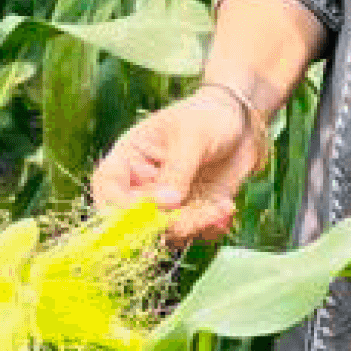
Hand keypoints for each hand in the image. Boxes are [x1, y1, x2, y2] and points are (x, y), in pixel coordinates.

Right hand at [89, 91, 264, 246]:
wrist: (243, 121)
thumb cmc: (209, 116)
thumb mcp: (192, 135)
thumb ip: (177, 170)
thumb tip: (165, 205)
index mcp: (130, 158)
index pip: (107, 187)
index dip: (118, 205)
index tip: (148, 210)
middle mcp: (142, 186)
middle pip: (135, 220)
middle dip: (165, 224)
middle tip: (197, 217)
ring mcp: (166, 204)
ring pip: (166, 233)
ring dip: (193, 227)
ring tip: (221, 209)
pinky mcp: (191, 214)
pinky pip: (194, 234)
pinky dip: (210, 229)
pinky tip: (226, 210)